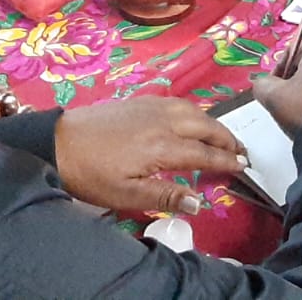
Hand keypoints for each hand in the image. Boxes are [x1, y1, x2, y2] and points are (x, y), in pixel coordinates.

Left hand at [53, 96, 246, 214]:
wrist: (58, 142)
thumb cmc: (92, 174)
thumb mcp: (126, 195)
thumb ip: (165, 197)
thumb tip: (199, 202)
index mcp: (163, 146)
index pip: (204, 154)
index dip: (226, 161)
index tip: (243, 167)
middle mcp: (164, 121)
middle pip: (206, 126)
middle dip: (227, 139)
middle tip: (242, 152)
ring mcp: (152, 107)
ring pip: (194, 111)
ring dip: (214, 124)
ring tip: (224, 137)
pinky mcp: (140, 100)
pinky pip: (179, 103)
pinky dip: (196, 112)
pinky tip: (194, 119)